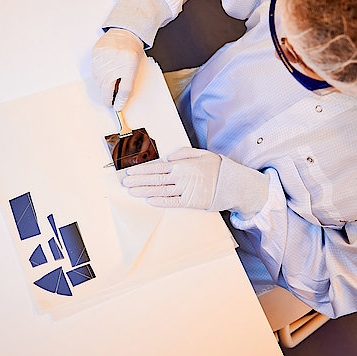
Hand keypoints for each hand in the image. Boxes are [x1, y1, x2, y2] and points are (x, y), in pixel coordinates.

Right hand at [91, 28, 144, 110]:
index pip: (124, 89)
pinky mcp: (96, 54)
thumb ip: (127, 85)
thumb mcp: (134, 69)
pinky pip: (94, 72)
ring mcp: (104, 57)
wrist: (125, 33)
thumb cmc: (131, 52)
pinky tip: (104, 72)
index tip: (116, 107)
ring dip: (103, 86)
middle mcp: (116, 61)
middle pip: (107, 88)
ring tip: (109, 81)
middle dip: (107, 97)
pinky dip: (98, 76)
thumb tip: (119, 101)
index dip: (119, 101)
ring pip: (99, 81)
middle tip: (109, 102)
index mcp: (129, 66)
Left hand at [122, 147, 271, 214]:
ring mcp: (185, 190)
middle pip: (154, 179)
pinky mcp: (190, 202)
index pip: (156, 168)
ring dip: (144, 191)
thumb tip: (168, 156)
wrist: (231, 183)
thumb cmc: (216, 167)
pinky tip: (149, 200)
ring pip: (160, 190)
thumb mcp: (200, 153)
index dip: (141, 170)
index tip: (130, 172)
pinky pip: (172, 202)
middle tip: (124, 183)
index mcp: (181, 165)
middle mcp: (181, 177)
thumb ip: (183, 153)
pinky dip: (160, 201)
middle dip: (138, 181)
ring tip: (131, 192)